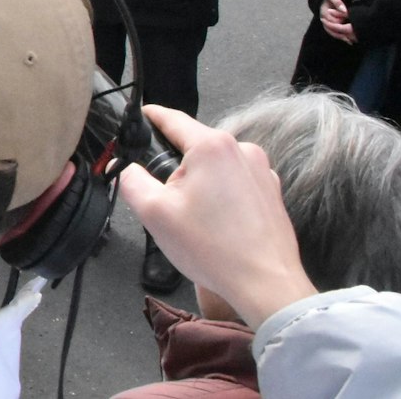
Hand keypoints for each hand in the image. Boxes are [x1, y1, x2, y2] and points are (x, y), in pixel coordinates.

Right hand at [117, 106, 318, 324]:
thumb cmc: (210, 247)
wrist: (266, 285)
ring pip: (216, 165)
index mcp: (212, 146)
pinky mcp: (272, 192)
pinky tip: (217, 225)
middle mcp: (242, 150)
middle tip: (163, 198)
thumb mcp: (153, 212)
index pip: (172, 118)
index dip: (150, 116)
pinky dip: (221, 195)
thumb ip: (131, 180)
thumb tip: (128, 168)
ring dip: (200, 181)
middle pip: (195, 145)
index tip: (138, 117)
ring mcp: (262, 170)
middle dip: (175, 164)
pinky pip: (236, 182)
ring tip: (193, 219)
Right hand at [319, 0, 354, 43]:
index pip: (332, 20)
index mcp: (324, 12)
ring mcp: (325, 23)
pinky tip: (348, 40)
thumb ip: (338, 3)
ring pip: (331, 32)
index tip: (350, 24)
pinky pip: (333, 33)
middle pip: (330, 29)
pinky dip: (340, 36)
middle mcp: (323, 19)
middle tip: (351, 37)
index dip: (340, 22)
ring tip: (350, 41)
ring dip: (341, 37)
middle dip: (341, 34)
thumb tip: (345, 11)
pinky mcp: (329, 25)